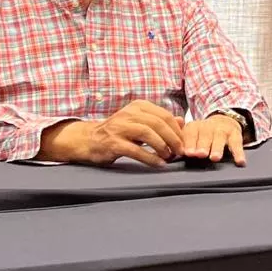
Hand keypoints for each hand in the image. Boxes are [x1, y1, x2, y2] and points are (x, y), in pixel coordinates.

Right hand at [40, 101, 184, 166]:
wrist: (88, 140)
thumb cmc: (118, 132)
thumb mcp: (140, 122)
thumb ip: (160, 121)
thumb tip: (181, 121)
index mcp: (138, 106)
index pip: (164, 115)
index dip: (176, 130)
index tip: (183, 142)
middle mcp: (128, 114)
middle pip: (158, 124)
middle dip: (173, 139)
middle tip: (180, 151)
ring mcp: (119, 127)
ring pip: (147, 134)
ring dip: (162, 147)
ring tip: (169, 157)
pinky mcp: (112, 143)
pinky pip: (135, 150)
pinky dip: (149, 157)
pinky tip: (158, 164)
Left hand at [181, 113, 247, 166]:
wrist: (223, 120)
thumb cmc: (201, 134)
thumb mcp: (189, 133)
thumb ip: (178, 140)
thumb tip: (165, 145)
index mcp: (194, 126)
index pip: (190, 134)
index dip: (189, 143)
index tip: (187, 153)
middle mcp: (208, 126)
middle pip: (205, 135)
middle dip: (202, 145)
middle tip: (200, 154)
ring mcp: (223, 130)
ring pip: (220, 138)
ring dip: (217, 148)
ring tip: (215, 158)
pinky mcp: (235, 134)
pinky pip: (237, 144)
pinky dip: (239, 153)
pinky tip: (240, 162)